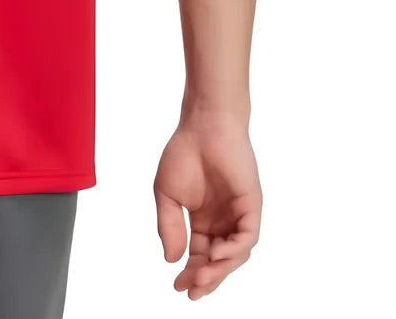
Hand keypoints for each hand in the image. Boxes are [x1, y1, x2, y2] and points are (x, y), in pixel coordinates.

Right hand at [154, 112, 260, 299]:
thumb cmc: (184, 154)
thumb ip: (169, 226)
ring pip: (235, 253)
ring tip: (202, 276)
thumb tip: (171, 259)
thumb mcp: (166, 194)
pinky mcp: (251, 206)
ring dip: (220, 268)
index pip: (199, 254)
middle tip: (191, 290)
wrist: (203, 126)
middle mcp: (223, 221)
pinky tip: (217, 253)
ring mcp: (238, 214)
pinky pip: (247, 236)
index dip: (190, 272)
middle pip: (218, 260)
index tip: (177, 286)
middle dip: (206, 278)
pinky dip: (234, 249)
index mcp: (203, 219)